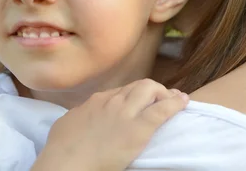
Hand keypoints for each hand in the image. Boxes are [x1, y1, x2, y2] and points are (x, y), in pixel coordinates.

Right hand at [31, 79, 188, 170]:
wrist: (67, 160)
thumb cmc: (62, 147)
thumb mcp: (68, 123)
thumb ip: (80, 115)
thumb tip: (82, 115)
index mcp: (96, 100)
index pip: (122, 90)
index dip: (135, 95)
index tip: (142, 101)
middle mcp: (112, 101)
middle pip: (139, 86)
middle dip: (153, 91)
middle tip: (161, 100)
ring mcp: (125, 112)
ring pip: (150, 89)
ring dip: (164, 94)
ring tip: (174, 101)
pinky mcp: (139, 127)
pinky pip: (162, 110)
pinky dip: (175, 104)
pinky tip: (183, 102)